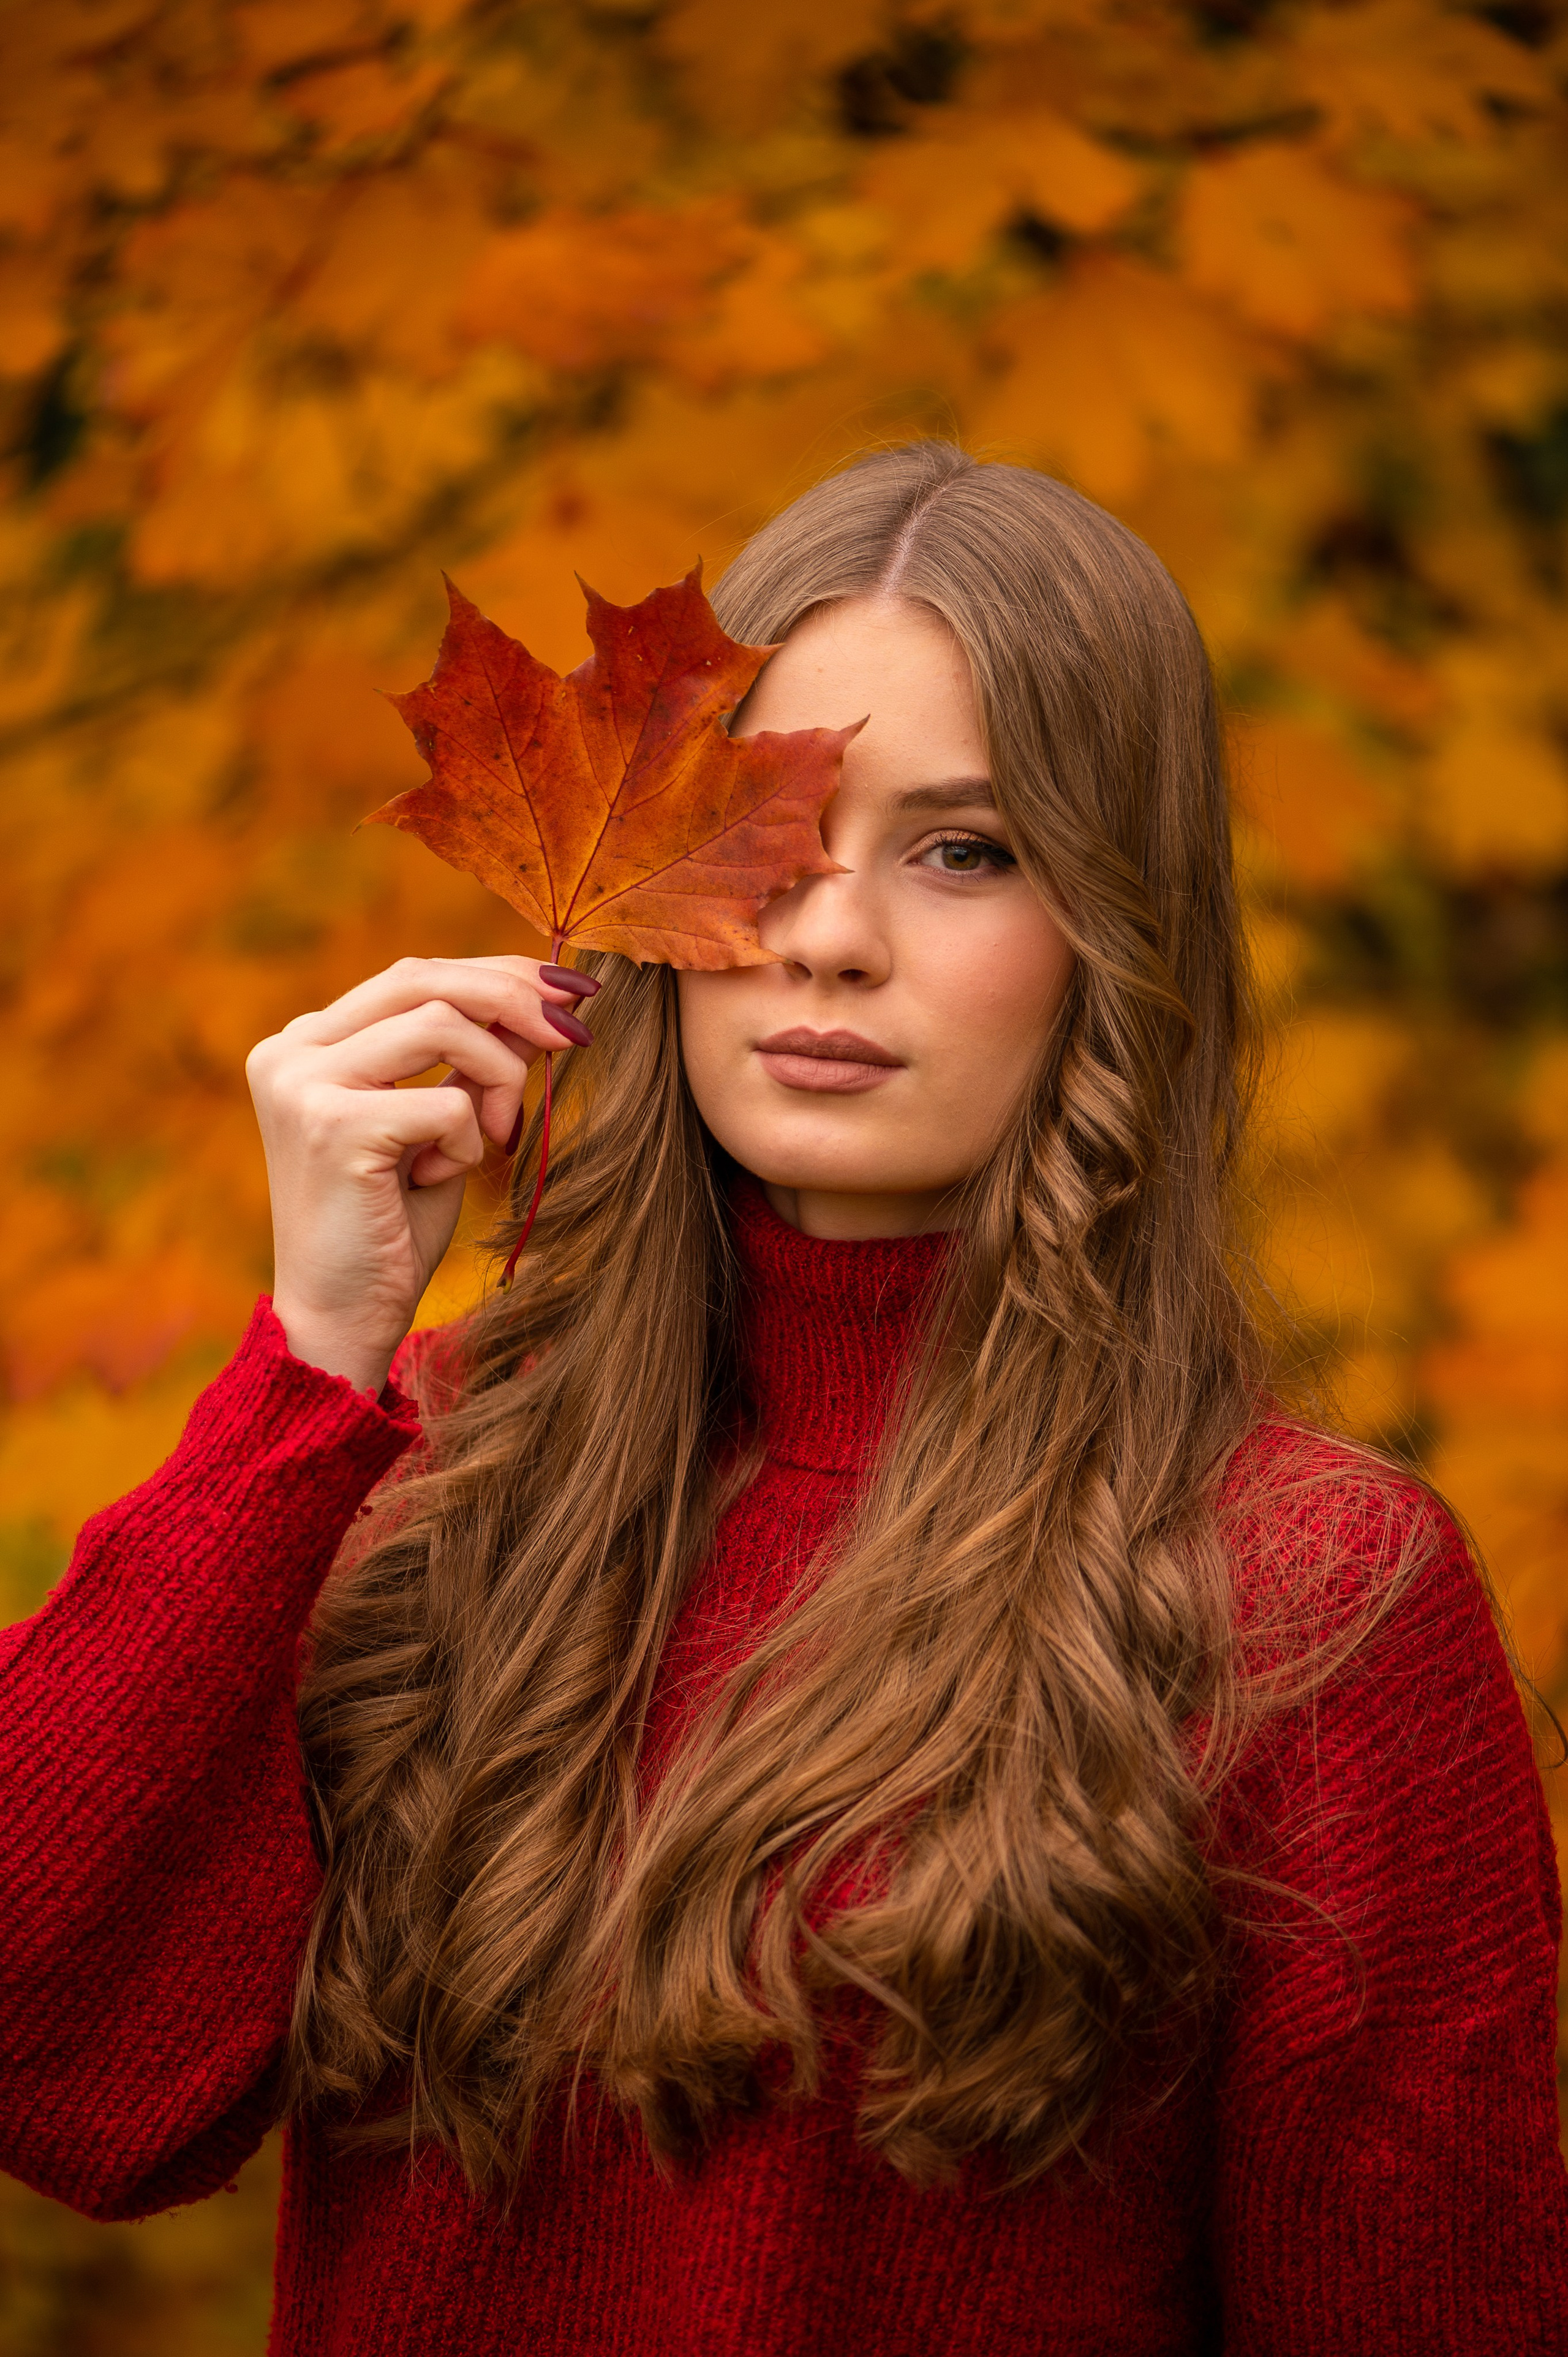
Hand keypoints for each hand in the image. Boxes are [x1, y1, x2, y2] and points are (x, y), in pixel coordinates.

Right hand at [245, 955, 596, 1395]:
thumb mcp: (437, 1124)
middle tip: (576, 1029)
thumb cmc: (391, 1227)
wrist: (341, 1319)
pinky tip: (441, 1177)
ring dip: (497, 1074)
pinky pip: (446, 1101)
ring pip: (442, 1023)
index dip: (497, 975)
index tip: (567, 992)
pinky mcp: (331, 1126)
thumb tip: (541, 998)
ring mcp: (301, 1084)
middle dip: (514, 997)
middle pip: (423, 979)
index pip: (412, 976)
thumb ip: (467, 1059)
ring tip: (495, 1133)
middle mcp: (289, 1051)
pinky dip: (469, 1138)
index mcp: (306, 1043)